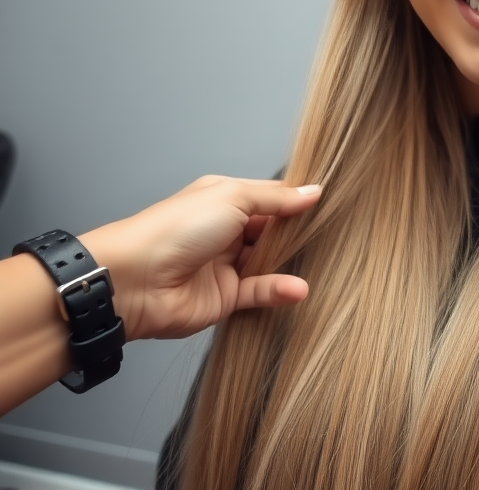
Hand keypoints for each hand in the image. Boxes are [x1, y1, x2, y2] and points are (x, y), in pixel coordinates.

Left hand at [80, 176, 319, 340]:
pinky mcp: (226, 298)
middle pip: (273, 231)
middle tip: (332, 234)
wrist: (134, 280)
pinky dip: (279, 290)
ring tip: (321, 263)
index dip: (296, 200)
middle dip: (298, 233)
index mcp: (225, 199)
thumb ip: (276, 199)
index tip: (328, 202)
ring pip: (269, 262)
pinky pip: (260, 292)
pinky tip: (297, 289)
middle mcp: (227, 230)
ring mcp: (226, 265)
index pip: (270, 197)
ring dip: (291, 263)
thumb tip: (314, 191)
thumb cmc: (178, 228)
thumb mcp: (233, 197)